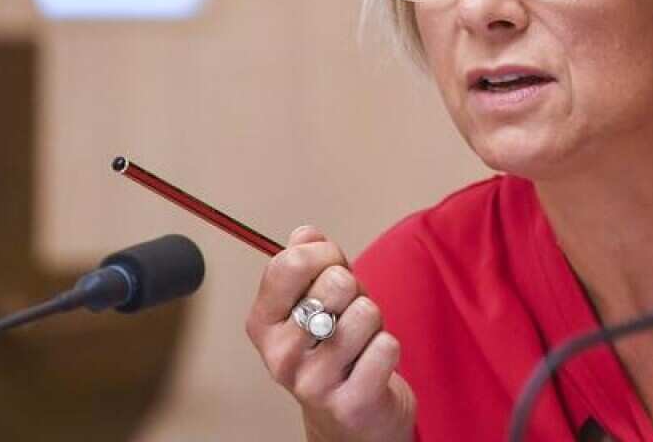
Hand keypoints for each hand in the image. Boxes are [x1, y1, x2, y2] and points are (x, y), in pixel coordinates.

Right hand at [245, 226, 415, 441]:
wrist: (351, 418)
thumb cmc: (335, 351)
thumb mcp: (316, 300)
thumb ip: (309, 263)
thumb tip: (305, 233)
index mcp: (263, 323)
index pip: (291, 262)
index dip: (324, 253)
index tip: (332, 266)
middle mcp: (280, 354)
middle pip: (335, 282)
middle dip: (355, 290)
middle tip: (349, 314)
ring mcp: (312, 382)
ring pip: (366, 312)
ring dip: (374, 322)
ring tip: (361, 341)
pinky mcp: (349, 403)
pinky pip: (387, 346)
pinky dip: (389, 349)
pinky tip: (372, 364)